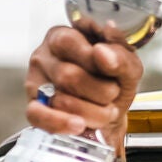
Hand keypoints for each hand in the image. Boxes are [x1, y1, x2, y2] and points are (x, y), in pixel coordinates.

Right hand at [25, 24, 143, 140]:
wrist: (111, 113)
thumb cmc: (114, 83)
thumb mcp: (128, 65)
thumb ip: (120, 55)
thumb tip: (102, 52)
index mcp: (63, 35)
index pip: (69, 42)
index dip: (94, 61)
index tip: (113, 73)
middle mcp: (44, 56)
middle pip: (67, 75)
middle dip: (101, 91)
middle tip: (113, 94)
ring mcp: (36, 83)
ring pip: (60, 100)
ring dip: (93, 112)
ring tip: (106, 112)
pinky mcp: (33, 107)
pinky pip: (38, 116)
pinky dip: (61, 124)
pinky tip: (79, 125)